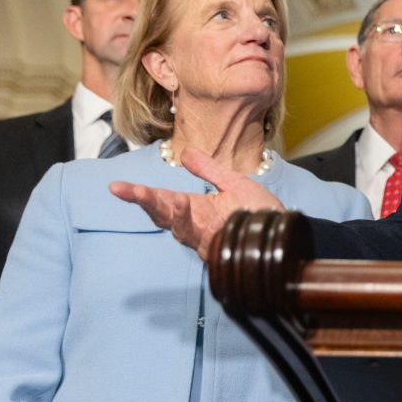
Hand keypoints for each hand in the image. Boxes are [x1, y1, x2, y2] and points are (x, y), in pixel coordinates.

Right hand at [110, 148, 280, 257]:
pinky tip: (185, 206)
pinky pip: (201, 237)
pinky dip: (191, 222)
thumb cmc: (260, 210)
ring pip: (178, 229)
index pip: (161, 201)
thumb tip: (185, 153)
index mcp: (196, 209)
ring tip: (160, 195)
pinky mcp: (220, 248)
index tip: (116, 186)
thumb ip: (209, 170)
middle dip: (143, 202)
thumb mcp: (234, 183)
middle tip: (124, 190)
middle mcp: (196, 225)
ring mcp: (207, 238)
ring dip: (168, 211)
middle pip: (162, 215)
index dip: (139, 194)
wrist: (286, 229)